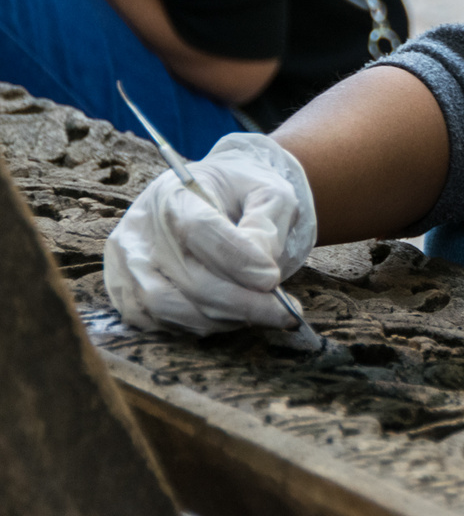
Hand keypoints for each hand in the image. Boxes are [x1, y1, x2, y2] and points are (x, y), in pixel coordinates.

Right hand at [105, 133, 316, 334]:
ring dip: (224, 318)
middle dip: (243, 302)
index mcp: (173, 194)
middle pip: (188, 277)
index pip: (198, 230)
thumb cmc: (241, 195)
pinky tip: (233, 315)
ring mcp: (125, 267)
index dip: (236, 259)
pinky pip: (161, 323)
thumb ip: (268, 222)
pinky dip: (202, 325)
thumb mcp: (267, 191)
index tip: (272, 278)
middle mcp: (139, 231)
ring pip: (171, 308)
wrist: (209, 199)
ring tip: (263, 312)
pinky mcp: (125, 296)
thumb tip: (263, 266)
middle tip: (284, 313)